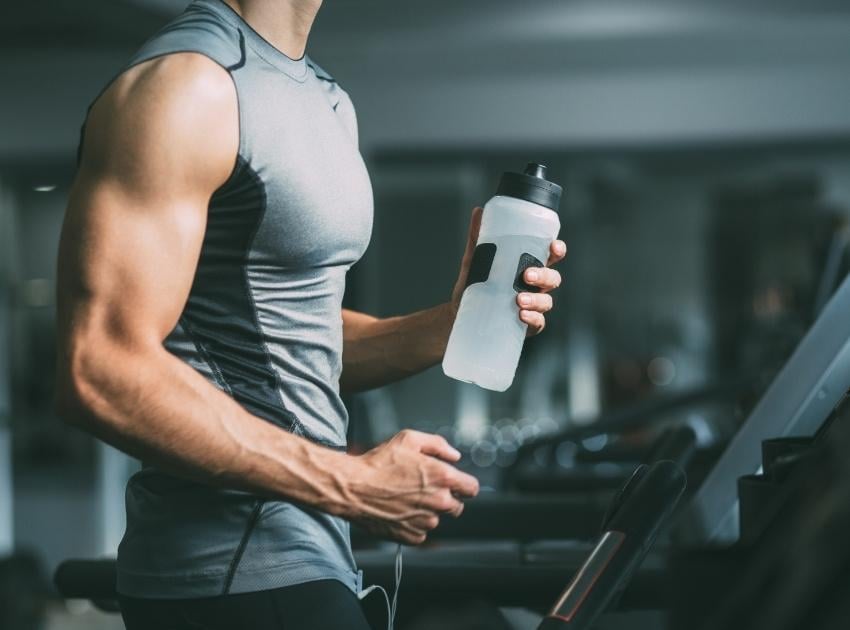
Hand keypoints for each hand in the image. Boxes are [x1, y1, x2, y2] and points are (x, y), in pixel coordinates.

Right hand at [342, 430, 479, 544]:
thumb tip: (454, 456)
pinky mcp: (412, 536)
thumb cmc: (379, 463)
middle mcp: (439, 502)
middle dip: (445, 498)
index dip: (464, 485)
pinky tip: (399, 510)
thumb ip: (438, 445)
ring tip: (406, 498)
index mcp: (443, 477)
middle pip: (457, 506)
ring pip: (437, 519)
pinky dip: (413, 524)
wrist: (353, 487)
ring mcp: (426, 521)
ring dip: (427, 511)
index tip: (454, 484)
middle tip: (423, 489)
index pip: (472, 489)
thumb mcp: (409, 439)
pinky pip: (421, 532)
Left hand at [451, 207, 566, 336]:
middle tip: (526, 274)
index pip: (550, 256)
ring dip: (536, 299)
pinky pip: (537, 322)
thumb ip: (477, 238)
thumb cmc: (474, 284)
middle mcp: (535, 285)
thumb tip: (478, 211)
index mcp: (528, 266)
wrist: (460, 313)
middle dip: (544, 275)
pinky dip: (532, 318)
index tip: (554, 246)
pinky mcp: (526, 324)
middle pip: (553, 278)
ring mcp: (532, 306)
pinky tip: (521, 315)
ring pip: (546, 301)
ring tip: (519, 299)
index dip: (557, 250)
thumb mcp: (474, 260)